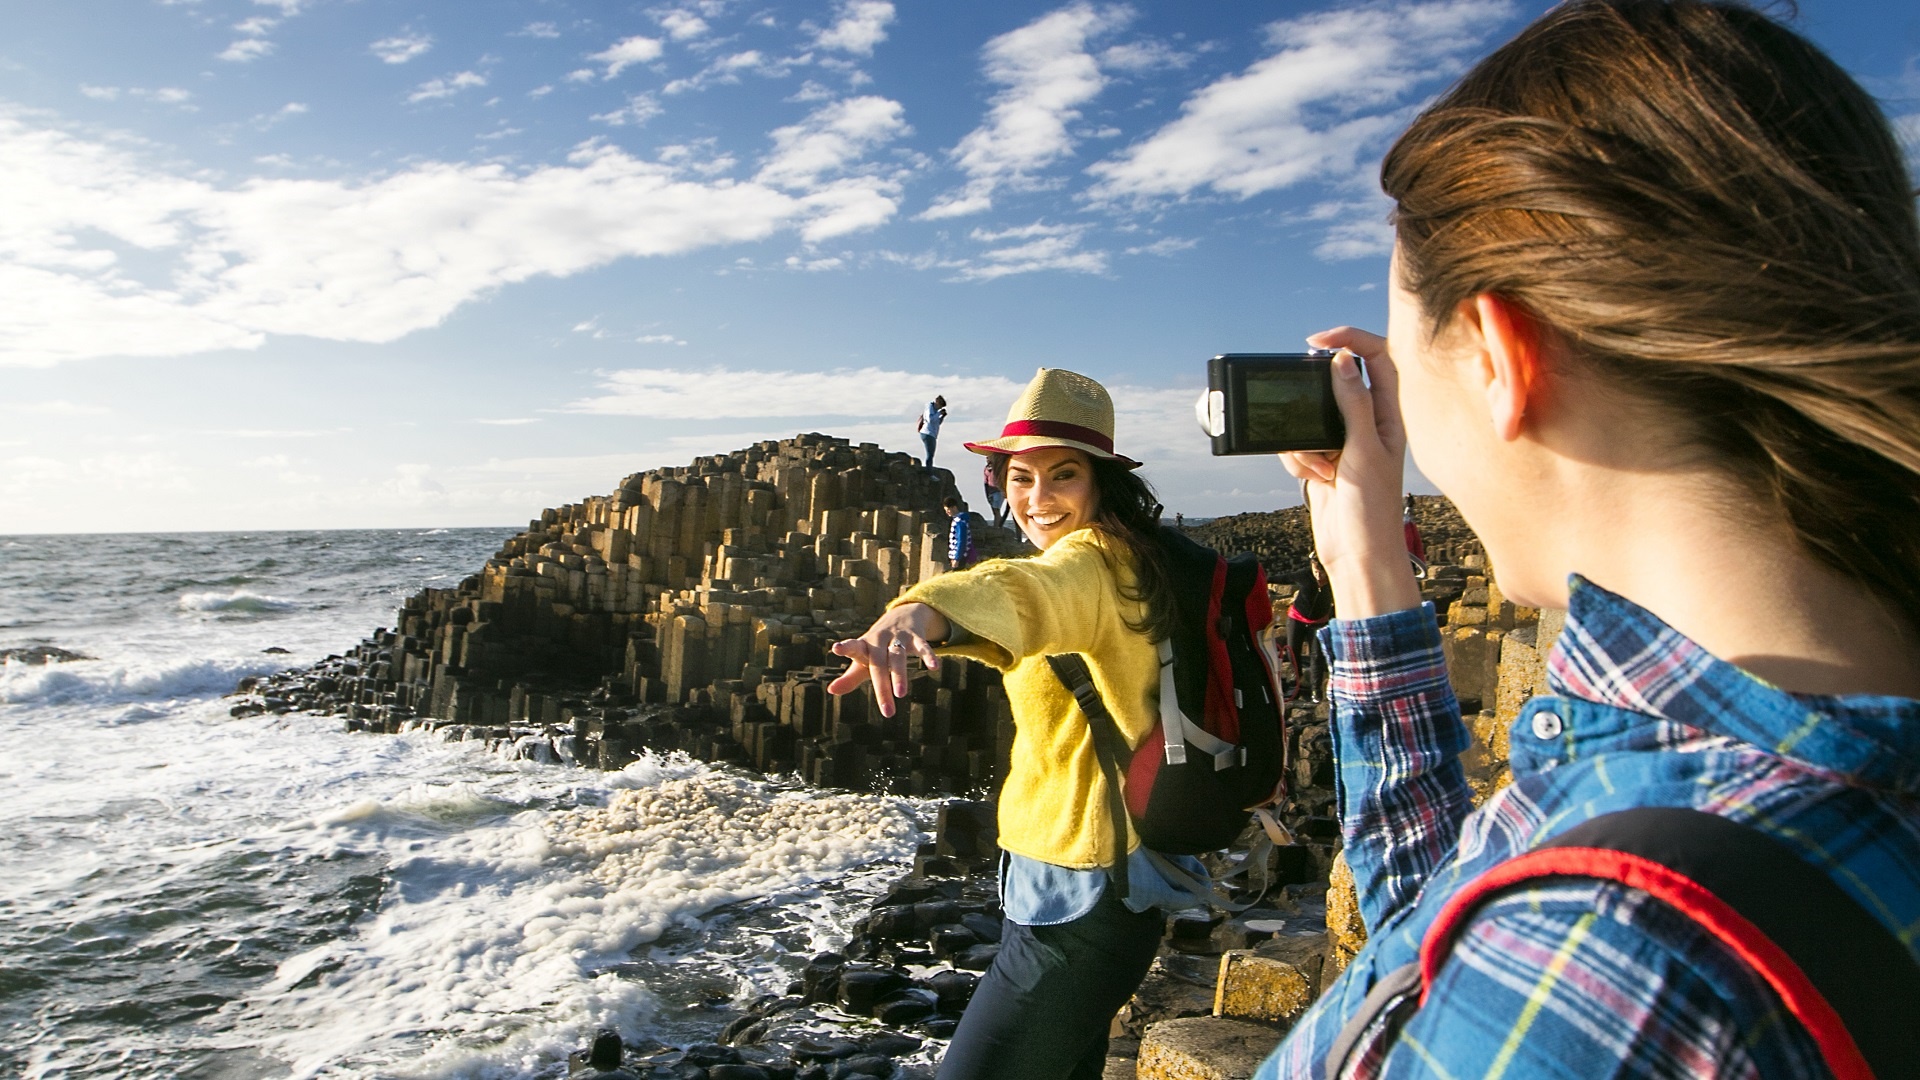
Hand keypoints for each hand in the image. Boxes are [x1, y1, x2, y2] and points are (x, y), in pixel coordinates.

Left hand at [826, 603, 949, 717]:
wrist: (903, 615)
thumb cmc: (878, 646)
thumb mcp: (864, 659)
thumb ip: (850, 677)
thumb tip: (831, 690)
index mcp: (865, 645)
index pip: (854, 647)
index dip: (846, 647)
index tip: (837, 647)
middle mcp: (880, 640)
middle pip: (879, 663)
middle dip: (882, 687)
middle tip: (887, 711)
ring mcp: (898, 637)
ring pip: (898, 656)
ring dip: (900, 675)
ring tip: (901, 694)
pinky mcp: (915, 636)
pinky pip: (922, 646)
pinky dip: (928, 656)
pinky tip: (934, 667)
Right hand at [1280, 328, 1422, 618]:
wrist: (1358, 554)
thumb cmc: (1374, 508)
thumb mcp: (1364, 449)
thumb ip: (1353, 402)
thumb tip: (1342, 360)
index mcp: (1388, 414)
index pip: (1378, 357)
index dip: (1350, 339)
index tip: (1318, 341)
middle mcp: (1367, 423)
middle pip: (1337, 382)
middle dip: (1314, 393)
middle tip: (1300, 396)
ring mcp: (1342, 443)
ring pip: (1309, 414)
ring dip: (1303, 438)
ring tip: (1320, 466)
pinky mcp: (1320, 462)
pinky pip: (1296, 443)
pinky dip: (1296, 459)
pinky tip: (1313, 479)